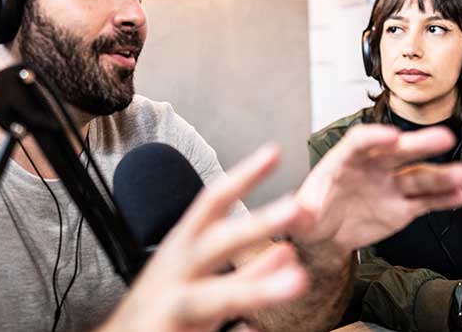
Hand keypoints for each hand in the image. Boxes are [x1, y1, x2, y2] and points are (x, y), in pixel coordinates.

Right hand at [102, 145, 311, 331]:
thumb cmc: (163, 308)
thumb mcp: (200, 278)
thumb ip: (247, 271)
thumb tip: (288, 252)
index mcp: (182, 247)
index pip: (212, 203)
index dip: (242, 177)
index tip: (275, 152)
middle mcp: (174, 271)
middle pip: (217, 242)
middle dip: (257, 224)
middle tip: (298, 207)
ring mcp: (170, 306)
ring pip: (213, 297)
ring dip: (256, 288)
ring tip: (299, 282)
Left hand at [291, 124, 461, 252]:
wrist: (324, 236)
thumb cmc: (309, 215)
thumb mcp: (297, 216)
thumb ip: (297, 213)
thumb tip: (293, 211)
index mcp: (342, 162)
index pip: (358, 143)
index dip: (374, 138)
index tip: (390, 137)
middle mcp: (371, 167)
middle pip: (396, 151)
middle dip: (419, 144)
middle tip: (442, 138)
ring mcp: (389, 185)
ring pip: (418, 177)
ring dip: (442, 175)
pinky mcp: (402, 206)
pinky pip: (426, 201)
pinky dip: (445, 198)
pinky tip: (461, 195)